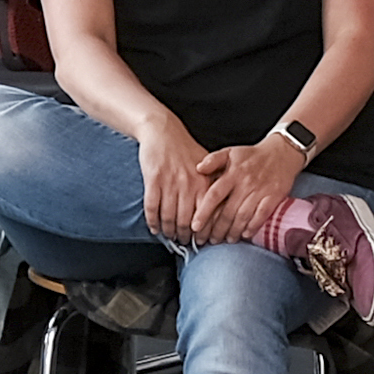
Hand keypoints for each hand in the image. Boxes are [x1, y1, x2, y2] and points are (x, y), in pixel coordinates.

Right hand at [138, 118, 227, 243]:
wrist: (163, 131)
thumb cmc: (185, 149)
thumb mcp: (206, 166)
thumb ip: (213, 186)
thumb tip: (221, 209)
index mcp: (204, 183)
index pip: (207, 215)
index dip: (204, 232)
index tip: (202, 241)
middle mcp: (189, 185)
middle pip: (187, 221)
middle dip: (185, 236)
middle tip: (184, 242)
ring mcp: (170, 183)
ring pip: (169, 217)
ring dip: (169, 231)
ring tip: (170, 236)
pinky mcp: (153, 181)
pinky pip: (152, 208)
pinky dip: (153, 222)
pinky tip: (154, 228)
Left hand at [196, 133, 310, 248]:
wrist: (281, 153)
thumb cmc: (252, 156)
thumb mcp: (230, 152)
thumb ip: (213, 160)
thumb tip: (198, 168)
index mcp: (232, 173)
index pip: (214, 195)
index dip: (204, 212)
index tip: (195, 226)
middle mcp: (245, 183)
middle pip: (227, 211)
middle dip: (217, 229)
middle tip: (210, 240)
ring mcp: (260, 191)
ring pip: (243, 217)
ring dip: (233, 232)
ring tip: (226, 239)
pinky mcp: (274, 197)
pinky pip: (261, 216)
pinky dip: (252, 227)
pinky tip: (245, 235)